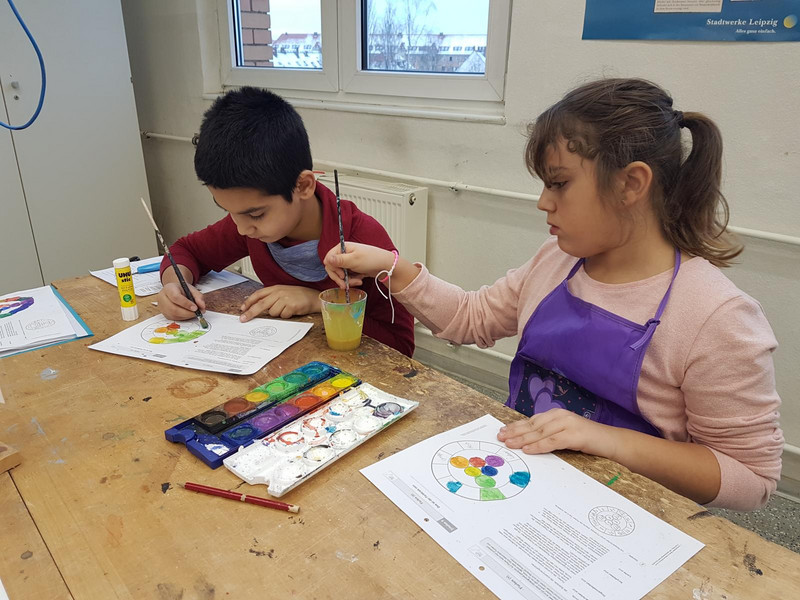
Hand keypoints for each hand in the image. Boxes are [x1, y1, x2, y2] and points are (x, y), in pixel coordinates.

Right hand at [156, 282, 205, 320]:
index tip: (196, 308)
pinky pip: (175, 318)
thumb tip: (202, 306)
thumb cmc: (182, 290)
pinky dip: (184, 317)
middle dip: (188, 312)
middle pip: (173, 309)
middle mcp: (162, 298)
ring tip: (195, 313)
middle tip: (197, 313)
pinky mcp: (165, 314)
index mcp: (168, 289)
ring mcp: (162, 307)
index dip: (186, 304)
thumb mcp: (191, 289)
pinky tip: (189, 314)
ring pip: (174, 315)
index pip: (176, 297)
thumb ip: (198, 296)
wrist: (174, 291)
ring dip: (187, 316)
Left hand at [239, 285, 321, 320]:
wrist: (313, 297)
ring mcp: (285, 299)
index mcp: (275, 288)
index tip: (242, 309)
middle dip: (251, 312)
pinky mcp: (291, 306)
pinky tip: (292, 311)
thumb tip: (259, 308)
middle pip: (260, 304)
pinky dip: (286, 316)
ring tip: (286, 309)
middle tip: (243, 319)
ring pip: (272, 312)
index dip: (249, 302)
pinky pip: (282, 316)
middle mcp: (279, 292)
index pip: (258, 294)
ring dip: (278, 314)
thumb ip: (271, 298)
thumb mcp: (283, 293)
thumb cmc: (298, 296)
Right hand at [323, 242, 395, 287]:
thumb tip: (326, 260)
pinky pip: (347, 276)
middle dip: (340, 278)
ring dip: (348, 280)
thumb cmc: (371, 259)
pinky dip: (352, 280)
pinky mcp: (353, 268)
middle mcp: (344, 253)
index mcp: (342, 248)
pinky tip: (360, 280)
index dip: (333, 269)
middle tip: (346, 285)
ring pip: (340, 274)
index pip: (328, 259)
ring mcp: (348, 261)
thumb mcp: (354, 260)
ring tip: (358, 282)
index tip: (341, 275)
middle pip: (333, 268)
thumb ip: (339, 261)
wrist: (386, 265)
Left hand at [497, 408, 615, 457]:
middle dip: (515, 432)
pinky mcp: (575, 435)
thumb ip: (549, 434)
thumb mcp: (565, 433)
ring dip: (523, 439)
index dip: (516, 426)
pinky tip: (528, 450)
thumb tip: (527, 441)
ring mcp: (568, 424)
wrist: (611, 441)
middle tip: (501, 437)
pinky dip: (539, 446)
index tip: (503, 431)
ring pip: (540, 432)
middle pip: (533, 425)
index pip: (532, 420)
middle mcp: (561, 416)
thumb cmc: (587, 439)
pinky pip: (553, 441)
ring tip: (509, 443)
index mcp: (557, 414)